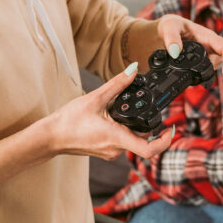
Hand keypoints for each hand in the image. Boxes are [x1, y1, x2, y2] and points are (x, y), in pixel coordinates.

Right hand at [44, 63, 173, 160]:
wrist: (51, 136)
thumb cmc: (69, 120)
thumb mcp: (95, 97)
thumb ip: (117, 83)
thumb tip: (134, 70)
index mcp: (117, 138)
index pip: (150, 150)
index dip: (165, 140)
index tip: (171, 128)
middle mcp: (116, 149)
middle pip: (143, 140)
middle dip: (148, 126)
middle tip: (151, 110)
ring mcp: (110, 152)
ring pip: (131, 140)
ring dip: (134, 127)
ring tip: (127, 110)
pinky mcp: (104, 150)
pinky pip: (121, 141)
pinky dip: (124, 130)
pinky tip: (113, 118)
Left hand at [156, 15, 222, 78]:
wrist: (162, 32)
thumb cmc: (170, 25)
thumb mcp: (169, 26)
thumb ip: (171, 37)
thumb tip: (175, 52)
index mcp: (208, 36)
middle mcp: (210, 46)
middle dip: (212, 70)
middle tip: (198, 77)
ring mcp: (206, 55)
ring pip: (213, 68)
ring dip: (204, 75)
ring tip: (191, 78)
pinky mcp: (199, 63)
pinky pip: (204, 72)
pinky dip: (198, 78)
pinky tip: (189, 80)